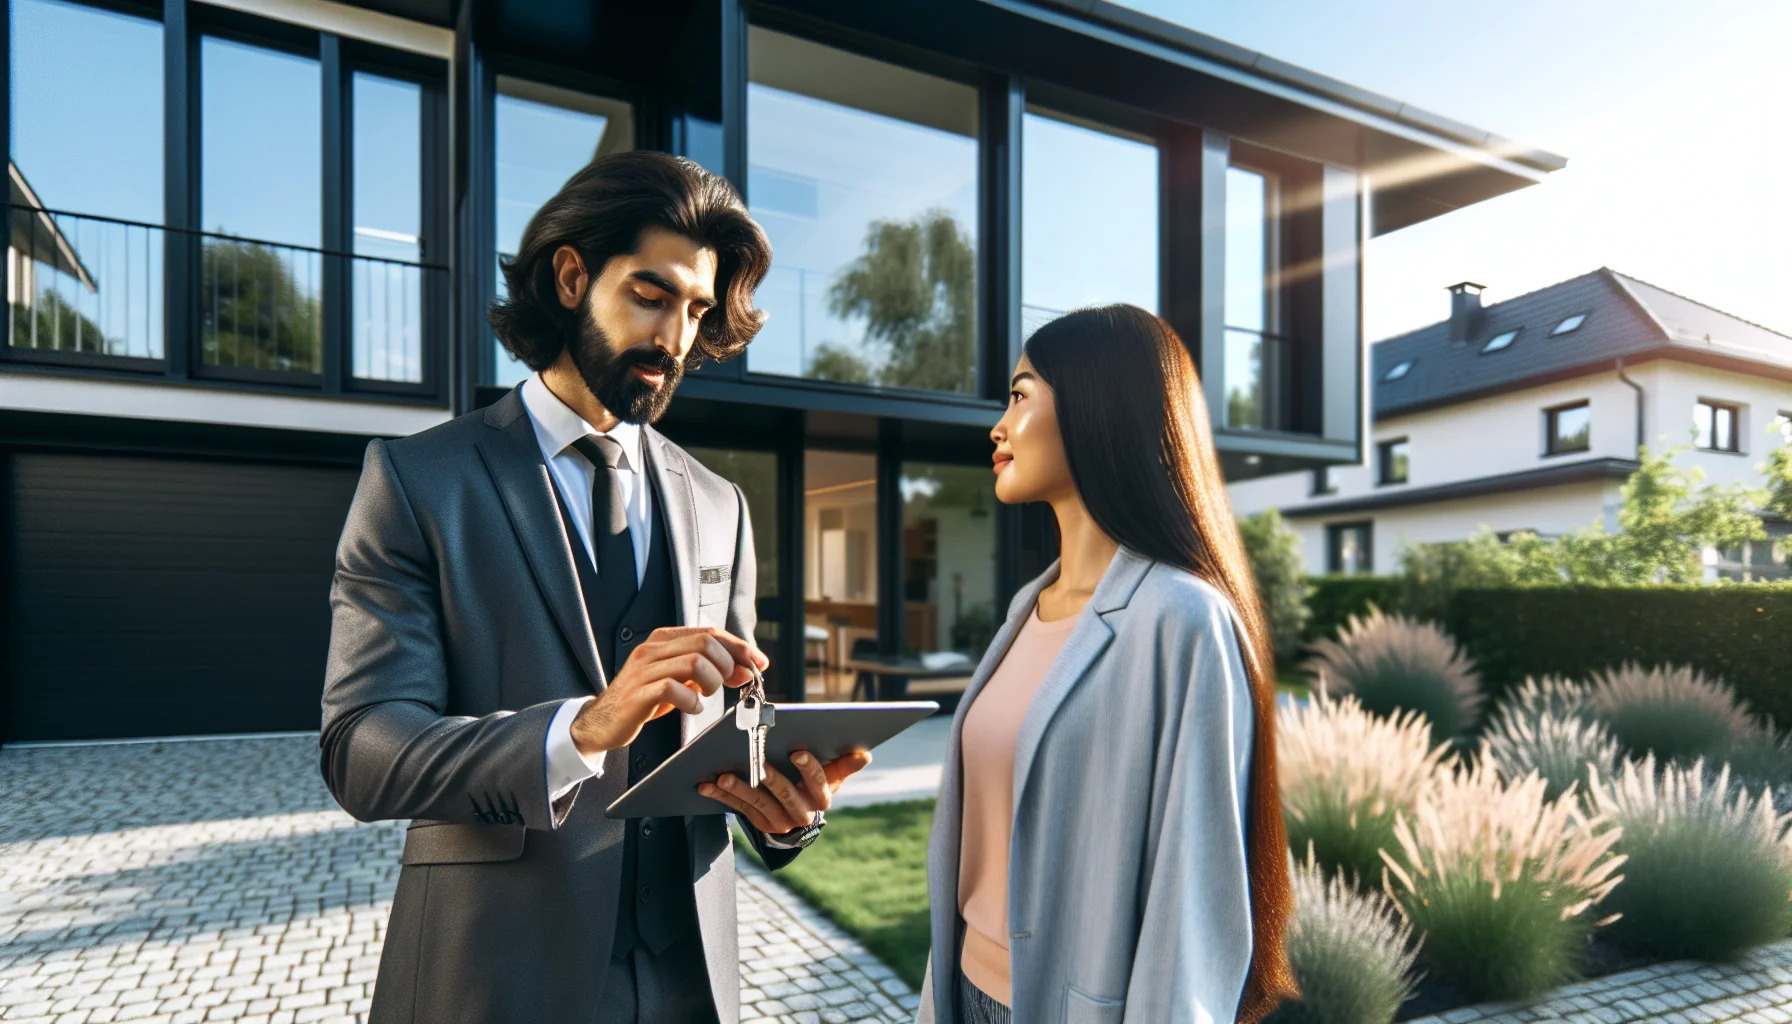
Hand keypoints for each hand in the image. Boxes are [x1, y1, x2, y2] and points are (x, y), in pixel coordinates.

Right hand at [570, 626, 768, 756]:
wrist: (603, 720)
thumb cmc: (645, 698)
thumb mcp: (681, 679)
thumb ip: (710, 670)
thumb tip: (747, 669)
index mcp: (664, 639)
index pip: (711, 632)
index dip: (740, 647)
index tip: (759, 663)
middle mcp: (652, 649)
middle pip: (706, 643)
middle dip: (728, 665)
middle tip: (730, 684)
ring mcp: (643, 670)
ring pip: (693, 662)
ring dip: (712, 682)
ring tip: (707, 696)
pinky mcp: (637, 694)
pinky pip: (672, 689)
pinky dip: (691, 700)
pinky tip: (692, 707)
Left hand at [698, 748, 872, 835]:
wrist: (799, 818)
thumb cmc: (814, 786)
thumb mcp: (832, 776)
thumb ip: (844, 764)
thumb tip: (865, 754)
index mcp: (822, 798)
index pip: (818, 783)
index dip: (810, 768)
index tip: (798, 751)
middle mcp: (802, 814)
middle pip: (786, 794)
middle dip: (771, 778)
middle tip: (758, 763)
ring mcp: (778, 822)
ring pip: (758, 804)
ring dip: (739, 789)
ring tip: (724, 775)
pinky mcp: (758, 824)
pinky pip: (739, 809)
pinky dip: (722, 797)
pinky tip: (706, 785)